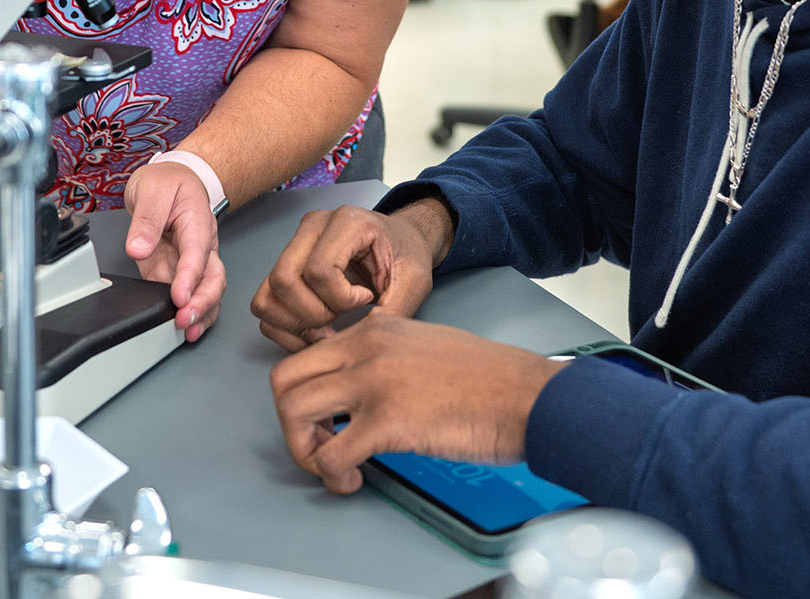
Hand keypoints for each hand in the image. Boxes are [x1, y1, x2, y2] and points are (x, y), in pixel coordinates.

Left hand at [124, 161, 226, 341]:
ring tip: (188, 332)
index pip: (197, 252)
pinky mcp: (176, 272)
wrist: (171, 179)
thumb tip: (139, 247)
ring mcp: (191, 261)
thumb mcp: (153, 189)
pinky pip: (189, 296)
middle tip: (185, 319)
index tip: (179, 296)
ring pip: (207, 291)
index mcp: (197, 221)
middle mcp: (201, 245)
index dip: (190, 277)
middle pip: (213, 277)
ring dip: (202, 313)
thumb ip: (146, 219)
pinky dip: (191, 314)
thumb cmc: (167, 182)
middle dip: (203, 302)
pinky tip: (183, 329)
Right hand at [251, 200, 451, 351]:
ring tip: (328, 325)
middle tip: (341, 317)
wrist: (402, 242)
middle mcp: (313, 227)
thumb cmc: (406, 256)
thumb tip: (357, 341)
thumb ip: (392, 311)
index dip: (341, 300)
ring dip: (294, 323)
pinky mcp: (286, 263)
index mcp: (347, 222)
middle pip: (284, 280)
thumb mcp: (414, 283)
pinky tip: (314, 330)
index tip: (366, 299)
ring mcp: (295, 244)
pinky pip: (265, 304)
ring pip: (267, 295)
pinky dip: (284, 328)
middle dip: (312, 314)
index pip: (319, 270)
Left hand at [269, 308, 564, 493]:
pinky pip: (331, 455)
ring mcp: (373, 381)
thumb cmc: (487, 378)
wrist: (524, 394)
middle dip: (291, 423)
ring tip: (333, 466)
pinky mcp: (387, 421)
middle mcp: (365, 347)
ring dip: (305, 450)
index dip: (305, 396)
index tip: (324, 421)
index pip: (306, 356)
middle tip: (318, 447)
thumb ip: (384, 355)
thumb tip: (355, 389)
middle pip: (285, 380)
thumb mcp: (422, 343)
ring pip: (294, 411)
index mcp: (373, 328)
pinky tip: (354, 481)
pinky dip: (333, 477)